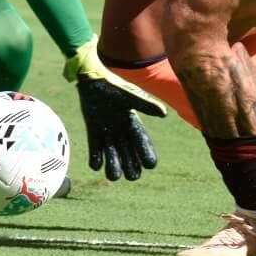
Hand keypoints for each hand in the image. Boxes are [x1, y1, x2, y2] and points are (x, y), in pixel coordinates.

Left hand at [64, 37, 166, 181]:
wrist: (92, 79)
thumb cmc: (113, 86)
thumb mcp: (130, 96)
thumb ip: (145, 105)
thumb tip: (163, 114)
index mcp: (132, 122)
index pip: (142, 141)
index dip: (146, 152)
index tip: (151, 165)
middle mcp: (121, 129)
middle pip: (128, 152)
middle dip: (131, 164)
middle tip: (133, 176)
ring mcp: (107, 131)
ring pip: (112, 153)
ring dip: (113, 164)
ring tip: (113, 177)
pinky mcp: (93, 131)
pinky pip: (95, 148)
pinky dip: (96, 157)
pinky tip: (95, 165)